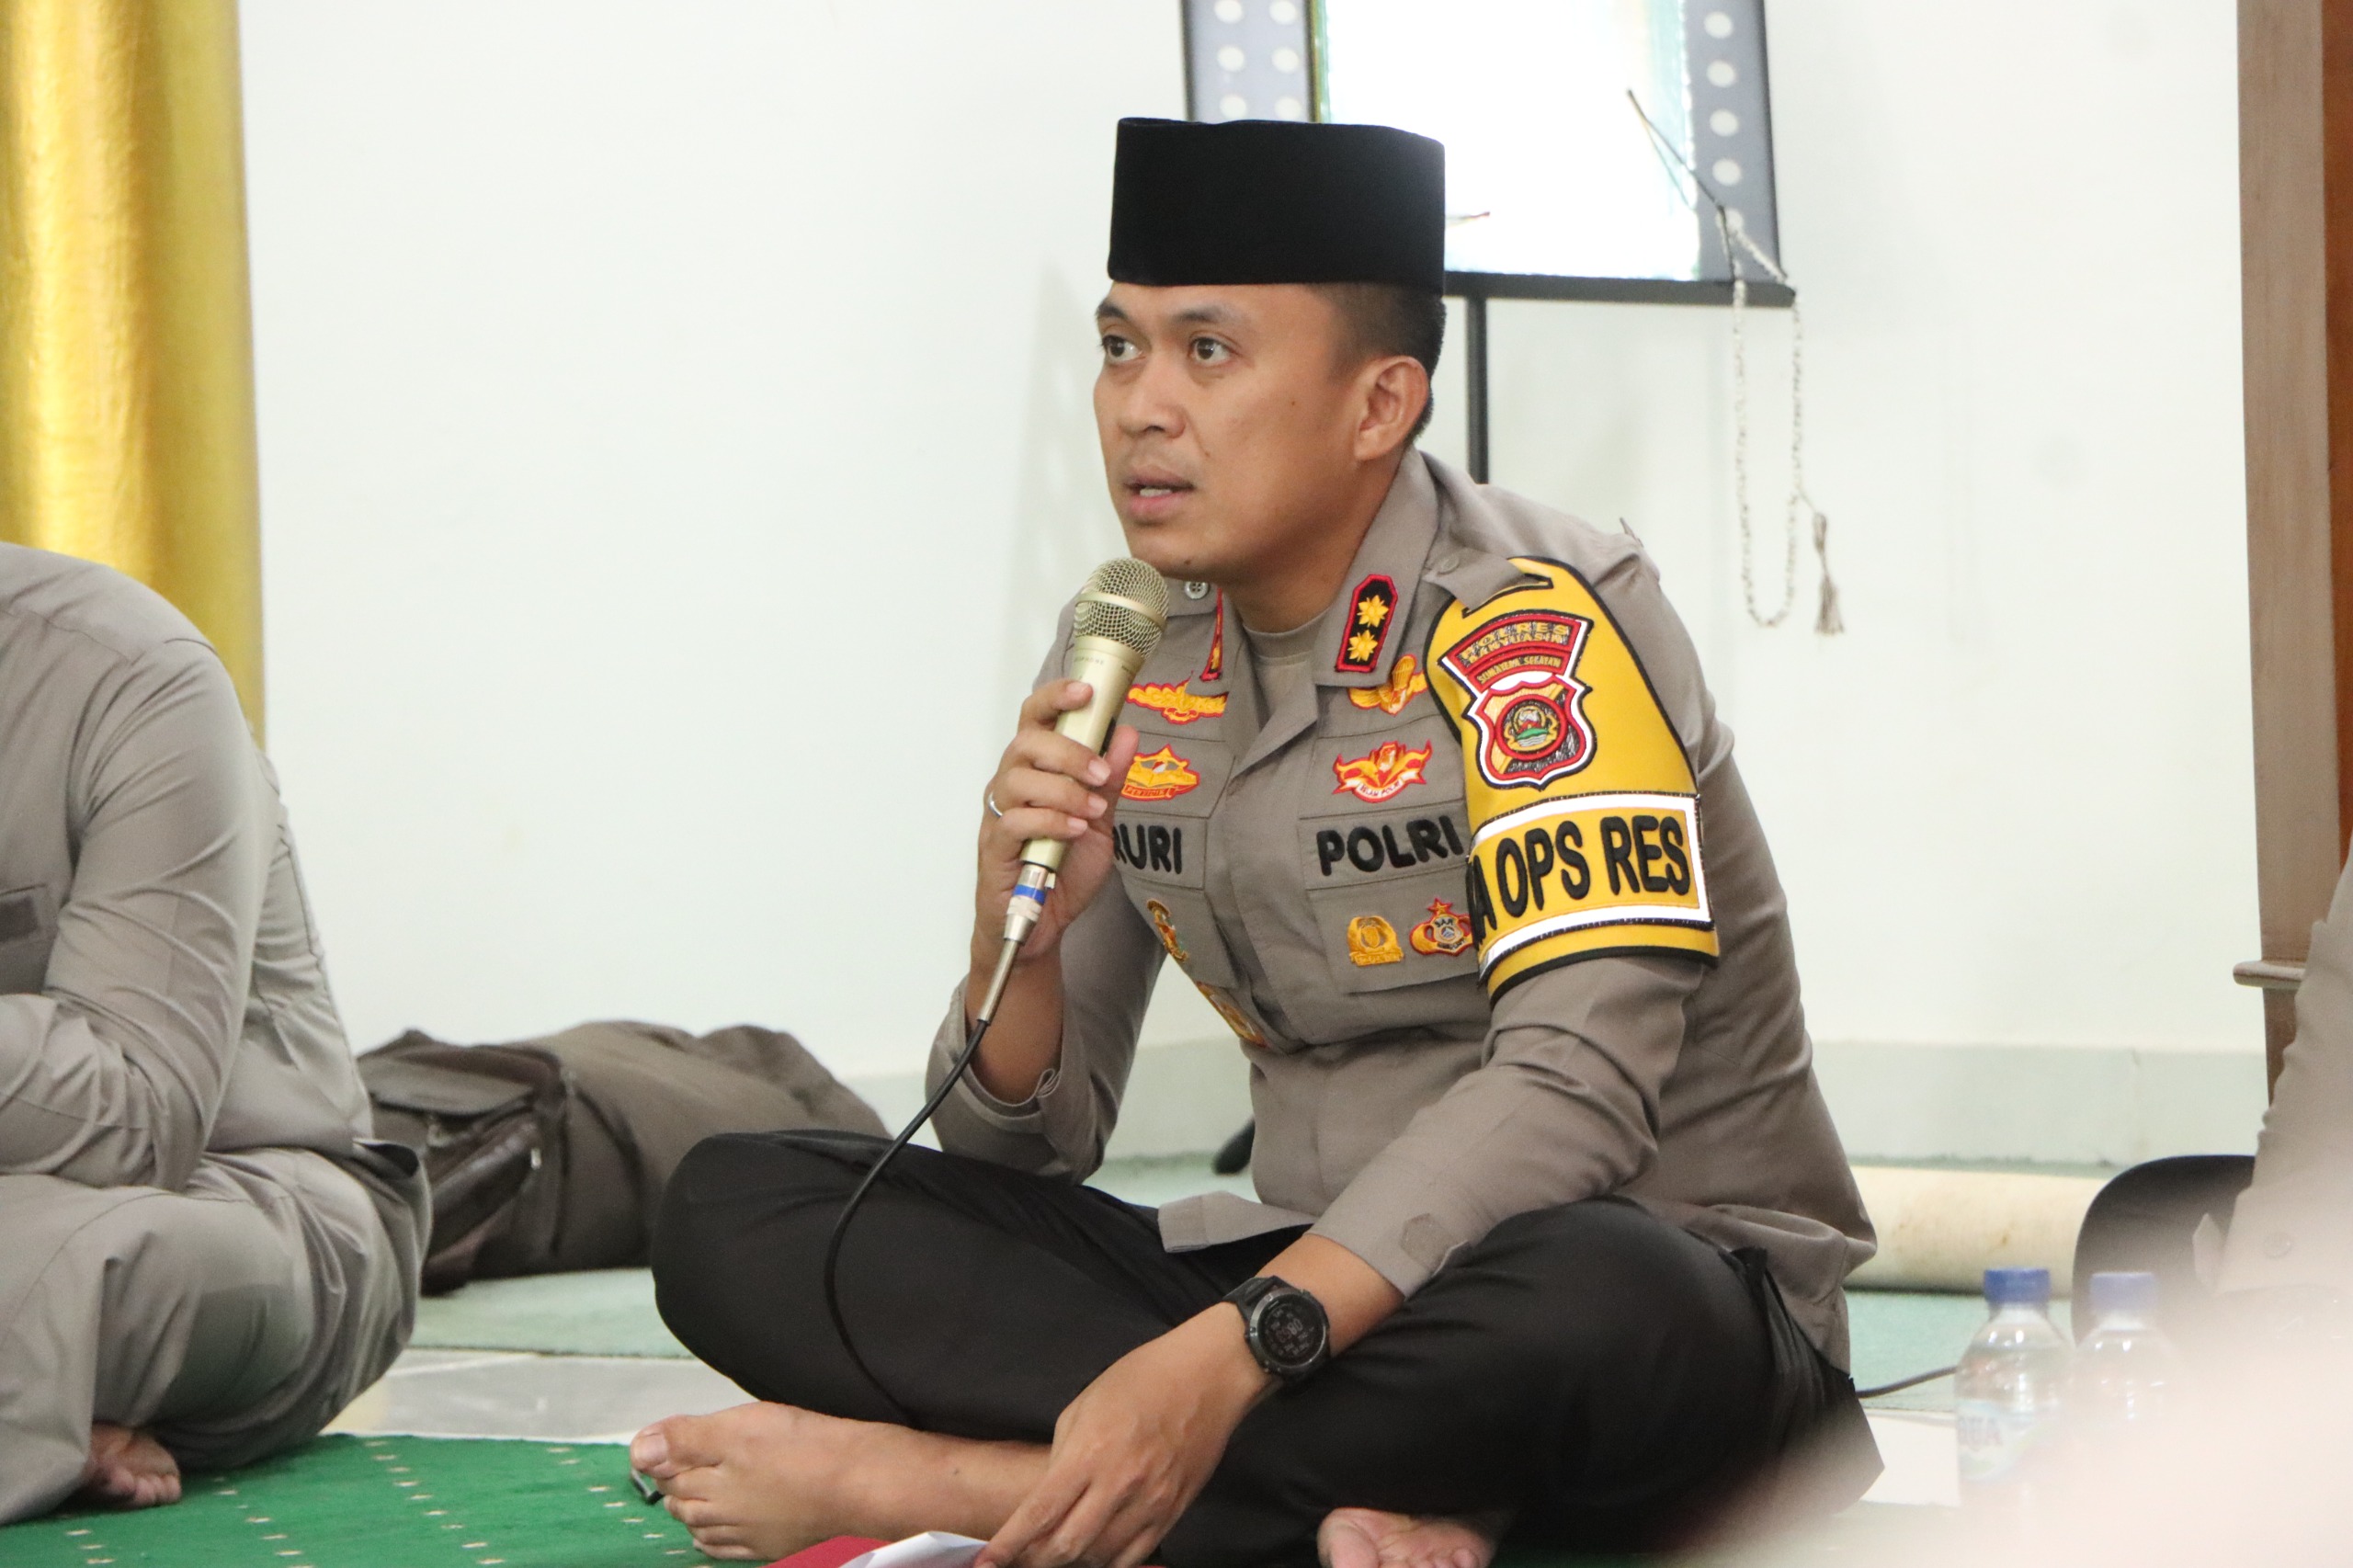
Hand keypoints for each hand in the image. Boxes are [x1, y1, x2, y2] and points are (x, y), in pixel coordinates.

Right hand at [973, 679, 1140, 973]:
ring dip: (1063, 790)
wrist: (1042, 924)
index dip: (1056, 698)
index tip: (1087, 691)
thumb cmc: (1062, 868)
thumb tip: (1126, 734)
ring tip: (1092, 812)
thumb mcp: (1099, 820)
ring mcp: (999, 815)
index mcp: (1036, 769)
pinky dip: (1050, 822)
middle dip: (1069, 752)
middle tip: (1100, 774)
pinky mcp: (995, 847)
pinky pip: (1015, 821)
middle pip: (1026, 742)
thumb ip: (1110, 780)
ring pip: (1019, 779)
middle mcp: (1011, 784)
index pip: (1036, 719)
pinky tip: (1074, 832)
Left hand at [976, 1308, 1269, 1567]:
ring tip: (1053, 1556)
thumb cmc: (1141, 1379)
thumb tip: (1050, 1497)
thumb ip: (1062, 1456)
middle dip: (1034, 1560)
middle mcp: (1118, 1485)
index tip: (986, 1563)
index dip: (1008, 1546)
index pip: (1038, 1514)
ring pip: (1098, 1558)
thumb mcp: (1083, 1406)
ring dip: (1070, 1562)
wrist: (1208, 1376)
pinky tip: (1092, 1558)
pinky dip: (1107, 1564)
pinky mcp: (1173, 1512)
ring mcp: (1149, 1503)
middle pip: (1065, 1547)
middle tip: (1018, 1560)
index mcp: (1089, 1453)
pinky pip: (1134, 1556)